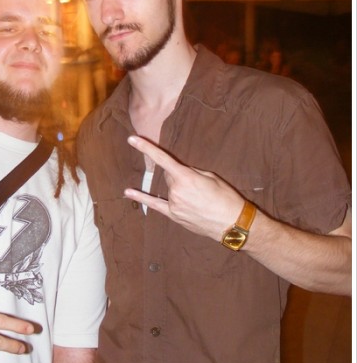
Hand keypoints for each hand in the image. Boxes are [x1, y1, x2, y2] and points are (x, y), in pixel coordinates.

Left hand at [124, 135, 244, 240]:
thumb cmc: (226, 198)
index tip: (132, 139)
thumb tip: (182, 172)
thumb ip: (192, 172)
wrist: (233, 224)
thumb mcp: (212, 177)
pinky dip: (142, 198)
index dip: (146, 148)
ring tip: (196, 197)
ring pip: (169, 189)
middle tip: (197, 185)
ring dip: (177, 188)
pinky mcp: (174, 216)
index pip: (162, 159)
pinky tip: (129, 192)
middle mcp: (176, 190)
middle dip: (179, 175)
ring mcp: (173, 204)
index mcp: (186, 177)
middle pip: (169, 176)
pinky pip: (155, 205)